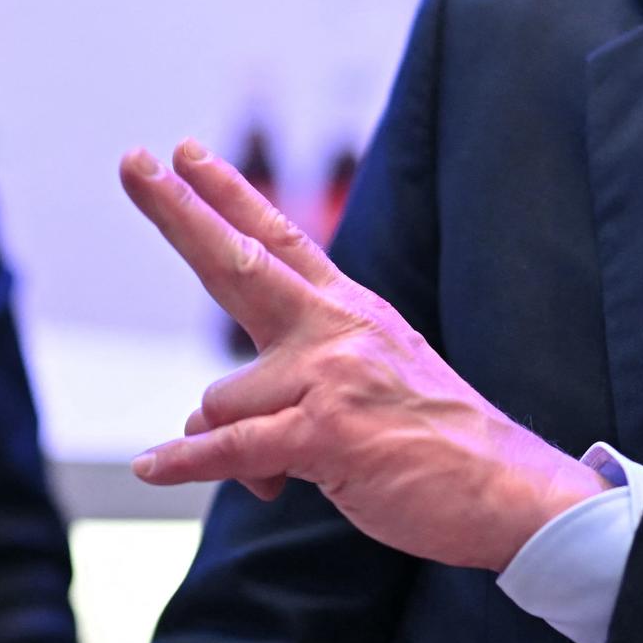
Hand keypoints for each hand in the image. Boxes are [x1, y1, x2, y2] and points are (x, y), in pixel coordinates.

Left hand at [119, 140, 603, 570]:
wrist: (509, 488)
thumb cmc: (437, 451)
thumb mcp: (364, 398)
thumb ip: (282, 396)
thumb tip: (199, 432)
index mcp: (352, 314)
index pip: (280, 241)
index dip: (230, 197)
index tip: (186, 153)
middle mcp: (339, 330)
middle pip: (241, 263)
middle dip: (181, 212)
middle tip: (133, 161)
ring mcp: (333, 376)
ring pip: (221, 402)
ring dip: (235, 448)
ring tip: (296, 472)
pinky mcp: (327, 432)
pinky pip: (229, 446)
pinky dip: (189, 463)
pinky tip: (154, 466)